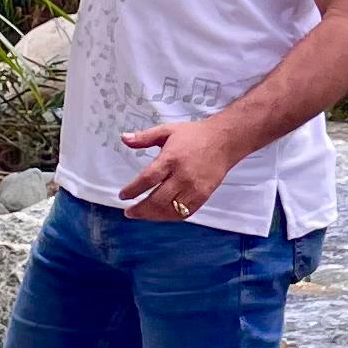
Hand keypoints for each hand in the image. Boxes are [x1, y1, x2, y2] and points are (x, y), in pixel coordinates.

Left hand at [116, 114, 240, 219]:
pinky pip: (184, 213)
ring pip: (170, 210)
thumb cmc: (194, 135)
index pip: (148, 179)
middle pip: (157, 200)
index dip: (133, 190)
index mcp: (171, 158)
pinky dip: (170, 217)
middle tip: (129, 212)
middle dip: (140, 209)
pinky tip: (160, 214)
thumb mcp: (167, 131)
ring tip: (142, 214)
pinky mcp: (203, 196)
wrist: (224, 141)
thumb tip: (124, 138)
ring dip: (153, 216)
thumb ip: (144, 137)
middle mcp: (182, 176)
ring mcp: (194, 188)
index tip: (123, 196)